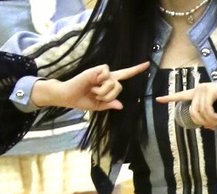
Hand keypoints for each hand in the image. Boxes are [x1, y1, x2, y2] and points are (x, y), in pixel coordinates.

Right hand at [32, 62, 149, 110]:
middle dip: (110, 96)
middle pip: (119, 86)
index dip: (135, 70)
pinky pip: (106, 75)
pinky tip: (92, 84)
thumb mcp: (99, 106)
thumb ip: (110, 105)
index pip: (125, 75)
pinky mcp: (95, 70)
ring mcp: (100, 72)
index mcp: (109, 83)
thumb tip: (121, 105)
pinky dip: (100, 84)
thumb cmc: (83, 100)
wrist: (69, 97)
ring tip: (93, 90)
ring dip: (104, 92)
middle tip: (98, 96)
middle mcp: (106, 76)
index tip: (147, 64)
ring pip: (113, 82)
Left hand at [157, 72, 216, 129]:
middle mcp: (198, 89)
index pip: (181, 95)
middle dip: (203, 123)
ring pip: (200, 113)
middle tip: (215, 126)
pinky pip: (207, 110)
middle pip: (192, 113)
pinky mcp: (211, 90)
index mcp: (198, 93)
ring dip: (210, 122)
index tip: (158, 100)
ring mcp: (204, 88)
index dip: (169, 98)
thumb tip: (205, 127)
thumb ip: (210, 118)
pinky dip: (213, 118)